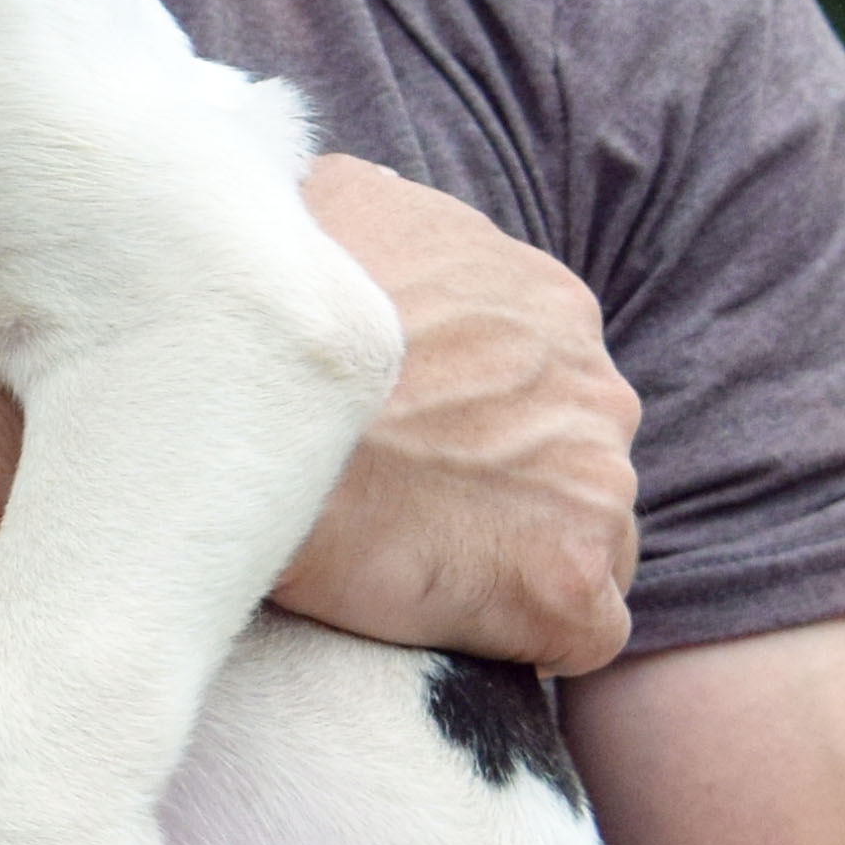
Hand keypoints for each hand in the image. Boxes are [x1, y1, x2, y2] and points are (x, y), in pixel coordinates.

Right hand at [274, 155, 637, 675]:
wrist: (248, 419)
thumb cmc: (274, 319)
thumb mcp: (324, 207)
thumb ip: (375, 215)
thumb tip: (352, 221)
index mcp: (549, 305)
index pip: (541, 378)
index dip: (474, 422)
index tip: (408, 446)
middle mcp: (596, 388)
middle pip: (570, 458)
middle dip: (503, 488)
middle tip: (406, 512)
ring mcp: (596, 486)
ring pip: (585, 539)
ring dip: (516, 558)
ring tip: (419, 571)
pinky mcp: (572, 582)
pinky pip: (582, 630)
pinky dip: (530, 636)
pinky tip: (456, 624)